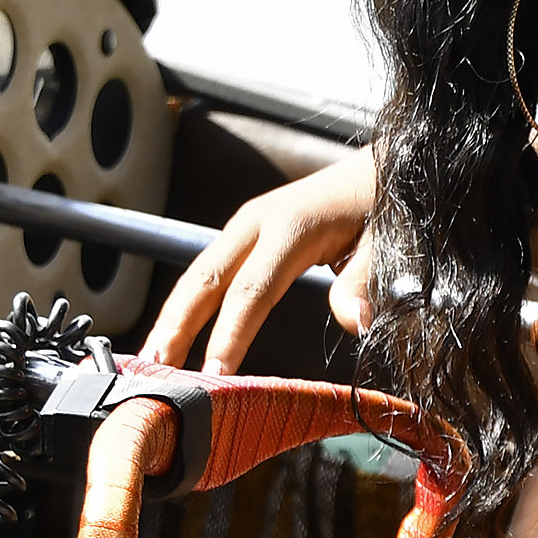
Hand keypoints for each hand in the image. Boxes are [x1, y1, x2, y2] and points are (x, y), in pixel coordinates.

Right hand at [141, 151, 377, 370]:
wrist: (384, 164)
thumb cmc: (385, 204)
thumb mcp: (386, 243)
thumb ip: (363, 282)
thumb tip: (352, 323)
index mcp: (291, 226)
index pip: (251, 291)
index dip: (229, 334)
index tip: (215, 374)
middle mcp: (258, 221)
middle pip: (205, 280)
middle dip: (176, 325)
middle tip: (153, 369)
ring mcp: (248, 225)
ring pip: (199, 274)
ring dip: (173, 317)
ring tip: (150, 360)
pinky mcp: (248, 232)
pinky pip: (212, 271)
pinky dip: (190, 304)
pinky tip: (177, 333)